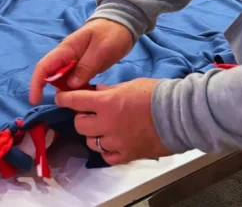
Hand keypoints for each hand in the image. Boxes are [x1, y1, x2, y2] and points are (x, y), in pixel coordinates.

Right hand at [29, 19, 133, 104]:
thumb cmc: (110, 34)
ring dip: (67, 92)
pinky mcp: (82, 67)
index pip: (44, 67)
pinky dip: (77, 90)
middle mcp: (66, 57)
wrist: (122, 24)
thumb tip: (70, 85)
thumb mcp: (101, 50)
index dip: (36, 83)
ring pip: (63, 80)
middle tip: (69, 104)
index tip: (35, 100)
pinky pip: (74, 81)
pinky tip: (87, 96)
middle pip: (51, 76)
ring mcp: (73, 62)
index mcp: (66, 50)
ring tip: (81, 103)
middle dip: (53, 91)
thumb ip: (86, 67)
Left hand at [56, 79, 172, 164]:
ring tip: (103, 129)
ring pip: (91, 142)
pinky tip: (113, 143)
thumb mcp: (129, 85)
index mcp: (106, 103)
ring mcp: (117, 141)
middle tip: (90, 114)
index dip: (64, 99)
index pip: (74, 101)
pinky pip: (107, 156)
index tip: (60, 98)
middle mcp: (107, 124)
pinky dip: (107, 150)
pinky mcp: (128, 155)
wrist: (181, 115)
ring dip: (93, 135)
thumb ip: (109, 90)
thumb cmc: (156, 95)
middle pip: (79, 124)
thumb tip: (96, 90)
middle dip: (82, 118)